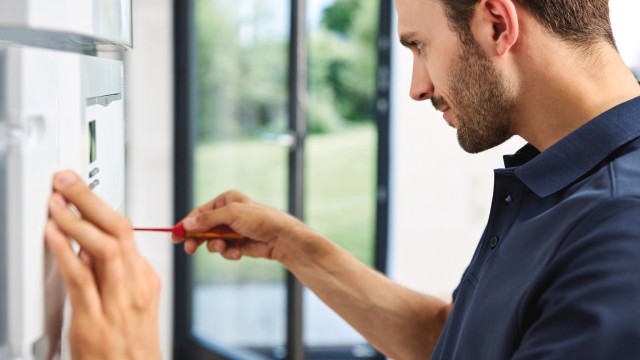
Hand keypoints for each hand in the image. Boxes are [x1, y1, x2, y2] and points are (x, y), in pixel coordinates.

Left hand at [45, 170, 160, 359]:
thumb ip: (113, 272)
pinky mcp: (95, 320)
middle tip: (67, 181)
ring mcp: (117, 302)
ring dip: (76, 220)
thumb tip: (87, 244)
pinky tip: (52, 235)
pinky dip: (65, 252)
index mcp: (144, 277)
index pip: (124, 230)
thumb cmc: (130, 343)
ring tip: (56, 202)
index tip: (79, 186)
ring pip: (104, 249)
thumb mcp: (131, 301)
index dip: (99, 203)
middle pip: (118, 230)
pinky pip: (80, 278)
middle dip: (89, 200)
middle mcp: (135, 285)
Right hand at [174, 190, 311, 263]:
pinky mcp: (238, 244)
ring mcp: (233, 230)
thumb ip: (208, 219)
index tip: (176, 236)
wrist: (281, 238)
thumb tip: (187, 223)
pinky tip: (239, 252)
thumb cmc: (260, 220)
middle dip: (197, 239)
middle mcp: (228, 214)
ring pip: (212, 241)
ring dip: (216, 247)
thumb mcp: (232, 214)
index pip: (200, 212)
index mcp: (226, 200)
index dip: (186, 224)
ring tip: (224, 247)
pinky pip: (225, 250)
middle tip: (190, 249)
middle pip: (203, 228)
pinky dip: (229, 253)